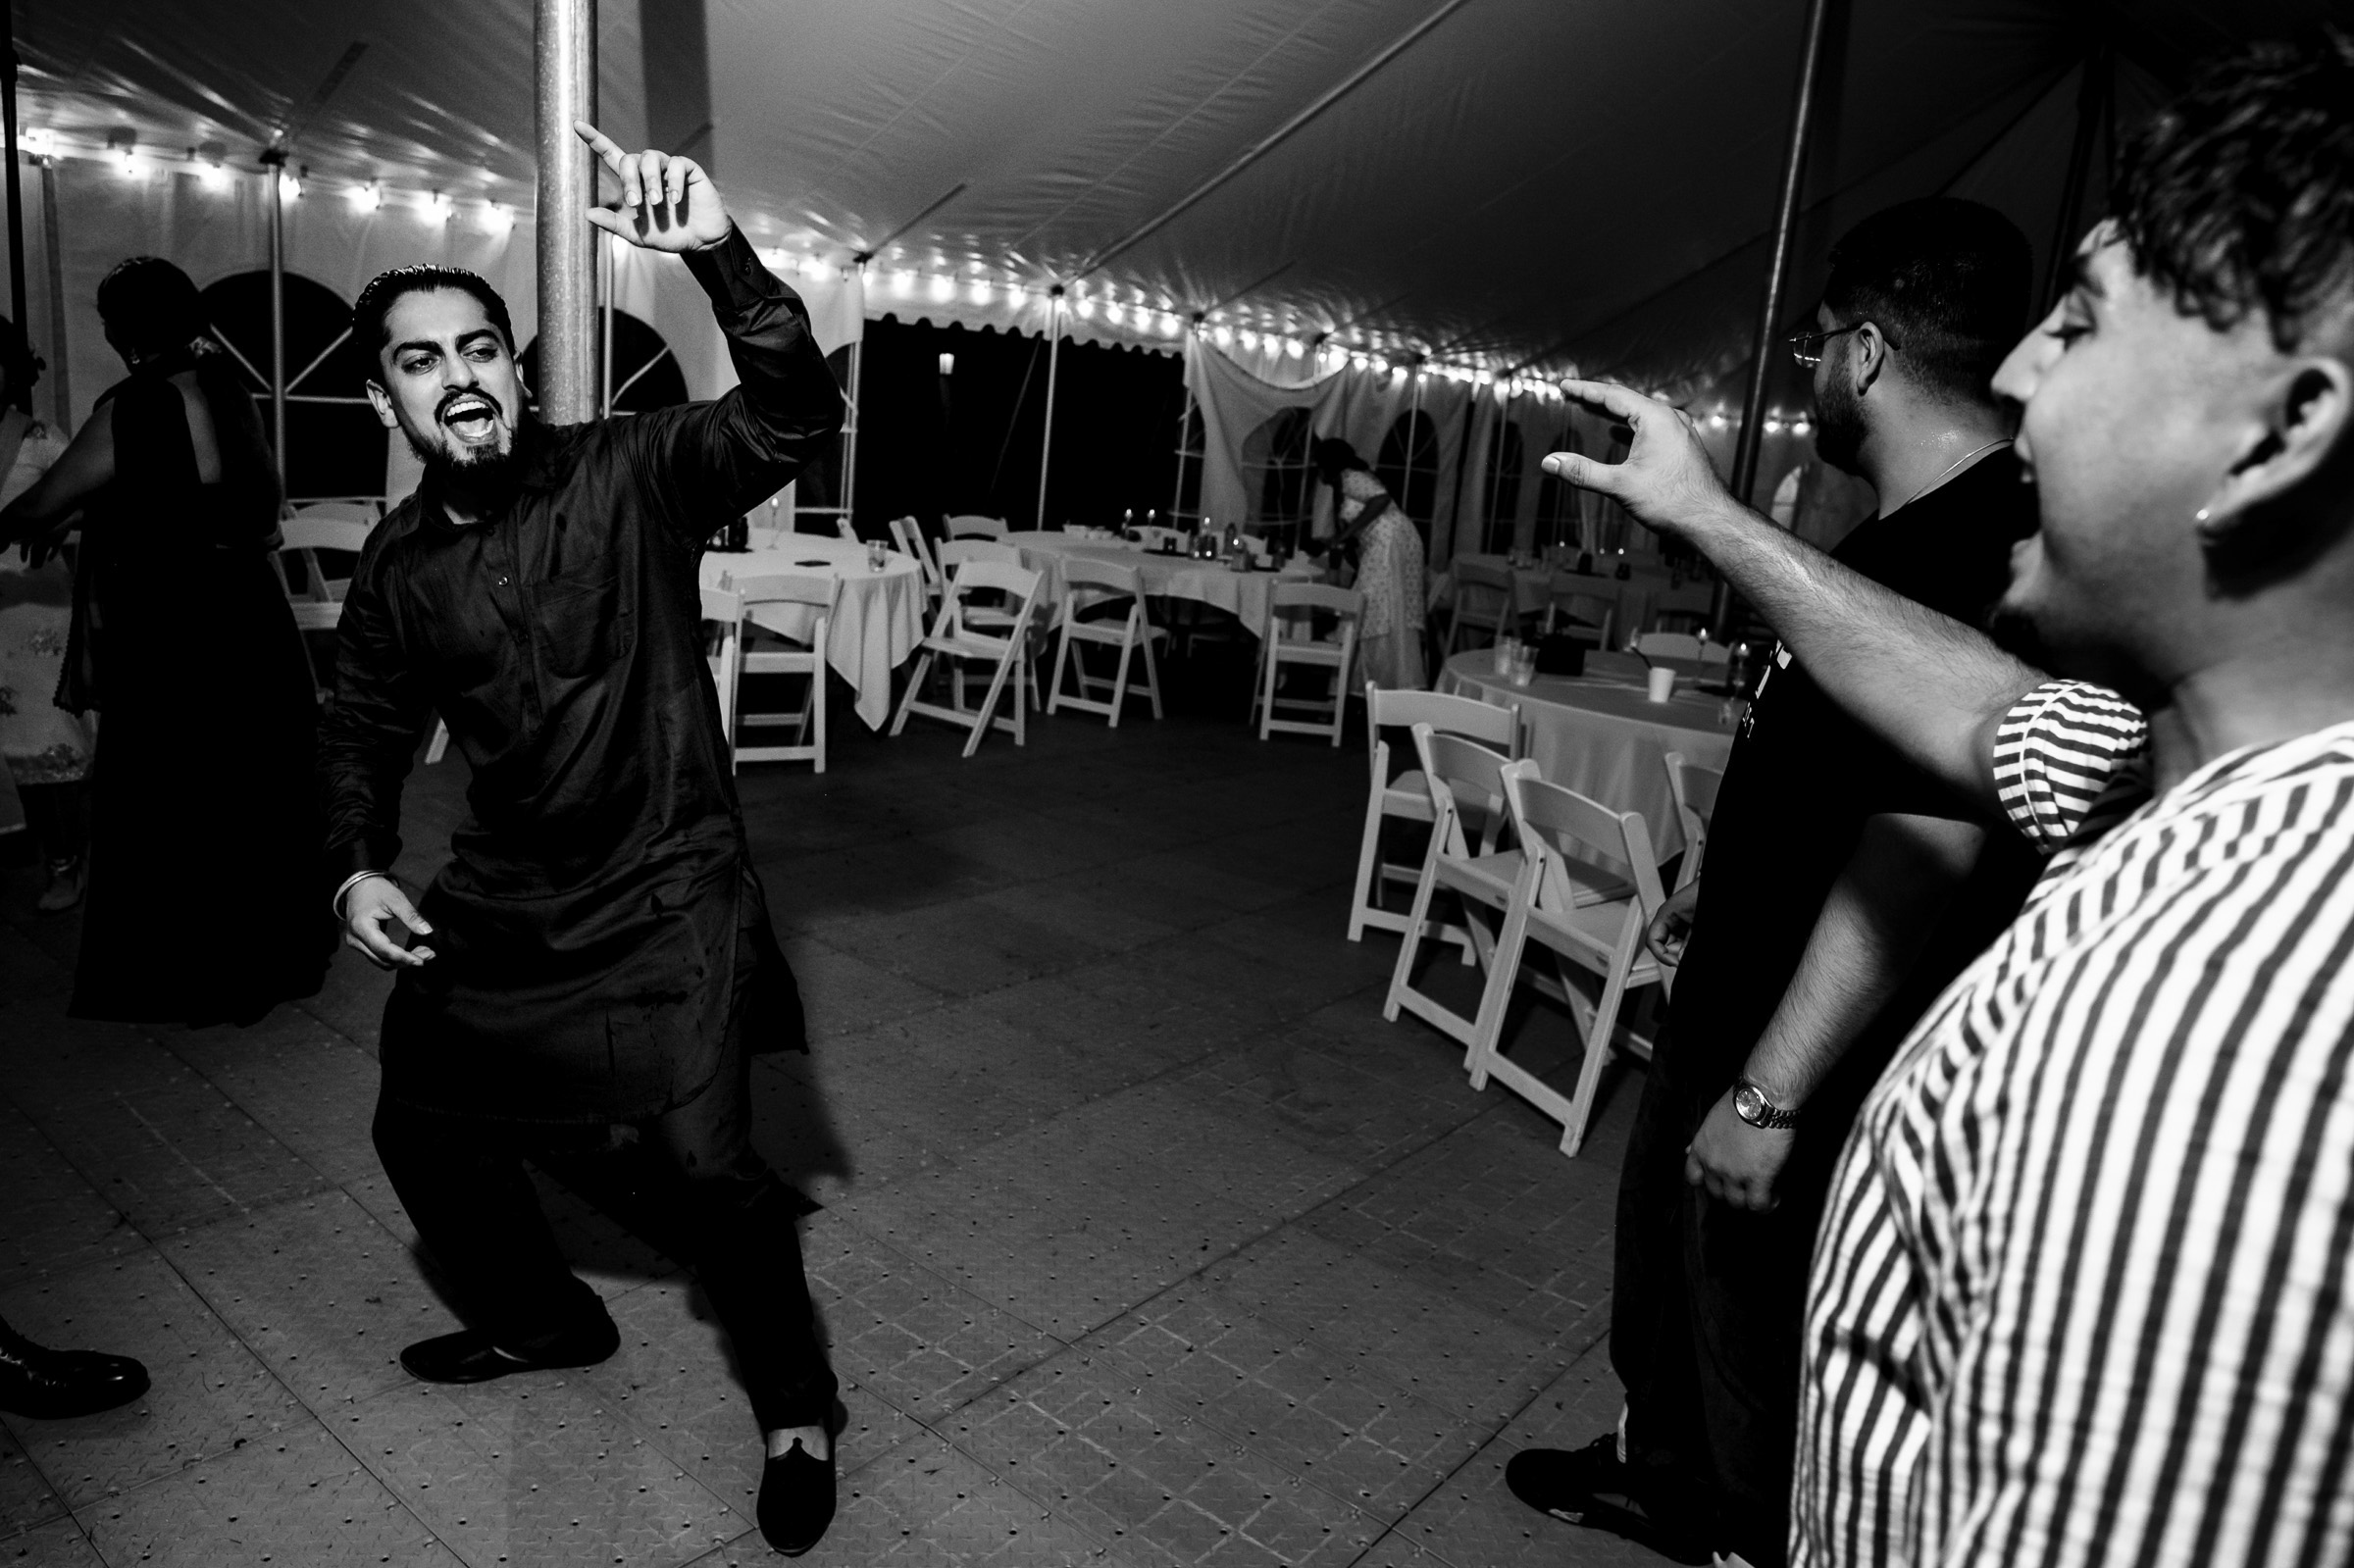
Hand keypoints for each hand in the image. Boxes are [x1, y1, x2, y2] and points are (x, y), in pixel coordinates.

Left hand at [18, 521, 69, 569]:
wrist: (64, 519)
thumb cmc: (46, 525)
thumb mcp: (35, 529)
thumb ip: (25, 536)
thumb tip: (14, 543)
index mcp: (33, 531)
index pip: (25, 544)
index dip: (23, 553)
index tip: (23, 561)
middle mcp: (41, 534)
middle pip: (35, 549)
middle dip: (33, 560)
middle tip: (33, 567)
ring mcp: (51, 537)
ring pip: (44, 551)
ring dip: (40, 560)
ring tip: (39, 566)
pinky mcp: (59, 539)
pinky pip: (55, 549)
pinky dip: (51, 555)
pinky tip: (49, 560)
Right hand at [342, 875, 434, 969]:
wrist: (359, 886)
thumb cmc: (377, 890)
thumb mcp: (396, 899)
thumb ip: (411, 916)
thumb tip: (427, 931)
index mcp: (361, 926)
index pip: (384, 949)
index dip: (404, 957)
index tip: (423, 959)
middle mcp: (355, 939)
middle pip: (383, 959)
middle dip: (407, 961)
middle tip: (430, 954)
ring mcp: (356, 943)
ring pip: (381, 962)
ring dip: (403, 961)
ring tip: (424, 953)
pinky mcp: (361, 944)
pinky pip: (379, 957)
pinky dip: (396, 958)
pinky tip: (411, 953)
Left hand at [574, 123, 731, 251]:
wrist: (702, 241)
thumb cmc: (670, 235)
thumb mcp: (639, 234)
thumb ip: (615, 224)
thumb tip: (587, 213)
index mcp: (635, 183)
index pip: (611, 155)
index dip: (595, 140)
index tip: (576, 125)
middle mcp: (649, 171)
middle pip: (629, 159)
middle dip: (629, 179)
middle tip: (635, 203)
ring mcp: (669, 168)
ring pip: (650, 157)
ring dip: (650, 180)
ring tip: (658, 203)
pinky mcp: (689, 170)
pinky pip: (676, 164)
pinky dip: (673, 181)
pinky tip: (675, 199)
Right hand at [1542, 381, 1739, 541]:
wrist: (1710, 520)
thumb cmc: (1672, 501)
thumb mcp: (1620, 485)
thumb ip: (1583, 472)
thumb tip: (1550, 462)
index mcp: (1656, 418)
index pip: (1612, 395)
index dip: (1585, 390)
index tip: (1565, 386)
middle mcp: (1670, 418)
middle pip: (1626, 401)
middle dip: (1597, 398)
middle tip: (1573, 394)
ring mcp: (1679, 431)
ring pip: (1639, 414)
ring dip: (1613, 412)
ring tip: (1591, 410)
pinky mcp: (1681, 445)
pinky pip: (1651, 427)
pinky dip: (1629, 427)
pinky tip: (1619, 433)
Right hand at [1645, 880, 1698, 964]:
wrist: (1712, 885)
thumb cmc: (1702, 893)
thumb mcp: (1696, 923)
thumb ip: (1687, 942)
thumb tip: (1680, 958)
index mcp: (1665, 915)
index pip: (1652, 940)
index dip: (1661, 954)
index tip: (1674, 963)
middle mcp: (1669, 918)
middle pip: (1663, 944)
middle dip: (1674, 954)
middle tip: (1683, 959)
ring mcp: (1678, 921)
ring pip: (1674, 943)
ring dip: (1682, 949)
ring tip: (1687, 951)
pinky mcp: (1687, 923)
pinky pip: (1683, 938)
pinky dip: (1687, 944)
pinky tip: (1690, 943)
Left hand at [1685, 1087, 1794, 1211]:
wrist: (1762, 1098)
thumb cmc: (1741, 1101)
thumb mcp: (1712, 1120)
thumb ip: (1701, 1140)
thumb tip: (1687, 1150)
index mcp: (1700, 1148)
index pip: (1692, 1177)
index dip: (1706, 1182)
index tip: (1718, 1181)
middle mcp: (1713, 1164)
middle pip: (1717, 1193)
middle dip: (1731, 1191)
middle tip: (1746, 1184)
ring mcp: (1734, 1173)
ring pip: (1737, 1202)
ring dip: (1749, 1200)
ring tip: (1763, 1192)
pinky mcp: (1758, 1178)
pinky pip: (1758, 1204)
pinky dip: (1767, 1204)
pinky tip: (1774, 1196)